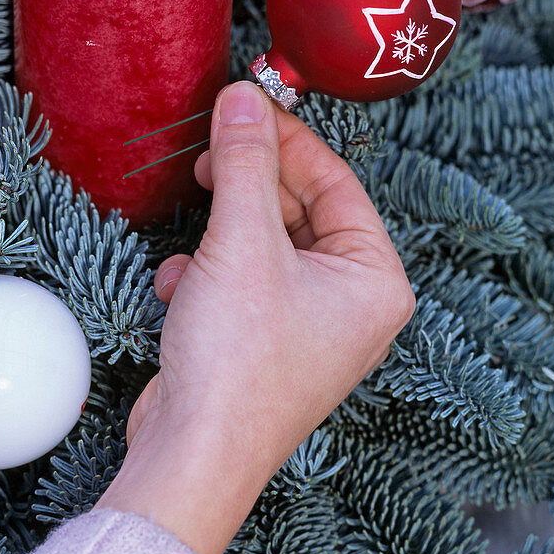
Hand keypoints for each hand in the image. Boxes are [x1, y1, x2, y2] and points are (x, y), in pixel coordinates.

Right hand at [96, 81, 413, 553]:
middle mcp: (350, 306)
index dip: (287, 140)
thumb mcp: (242, 243)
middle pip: (298, 213)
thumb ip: (244, 163)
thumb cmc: (238, 362)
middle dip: (246, 189)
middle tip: (207, 156)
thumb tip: (242, 99)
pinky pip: (240, 284)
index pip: (336, 184)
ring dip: (219, 237)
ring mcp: (307, 329)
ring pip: (261, 248)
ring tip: (193, 241)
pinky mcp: (263, 346)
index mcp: (374, 281)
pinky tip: (178, 289)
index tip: (243, 108)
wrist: (194, 453)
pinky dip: (206, 277)